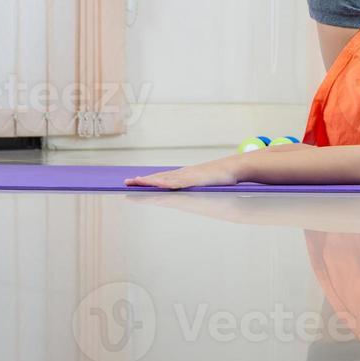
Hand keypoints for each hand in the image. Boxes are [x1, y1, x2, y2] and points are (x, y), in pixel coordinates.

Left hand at [124, 157, 240, 189]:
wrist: (232, 168)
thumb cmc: (217, 177)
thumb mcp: (200, 183)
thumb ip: (189, 187)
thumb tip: (179, 192)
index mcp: (182, 176)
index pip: (160, 178)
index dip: (146, 180)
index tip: (132, 181)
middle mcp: (182, 174)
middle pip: (159, 178)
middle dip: (143, 180)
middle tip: (126, 182)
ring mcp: (188, 176)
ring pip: (166, 179)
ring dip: (151, 181)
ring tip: (137, 181)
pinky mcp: (196, 179)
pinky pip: (180, 182)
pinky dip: (168, 183)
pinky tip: (159, 184)